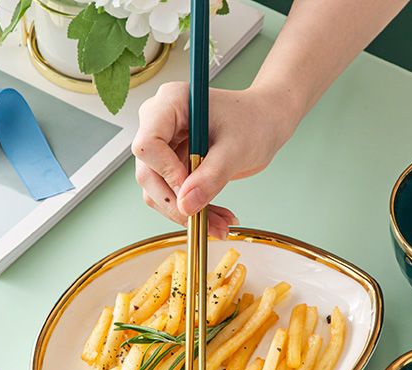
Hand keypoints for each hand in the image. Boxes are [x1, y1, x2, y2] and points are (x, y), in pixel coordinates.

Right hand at [132, 84, 298, 237]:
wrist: (264, 124)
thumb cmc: (253, 122)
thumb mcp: (236, 149)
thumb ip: (211, 176)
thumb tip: (186, 205)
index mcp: (171, 103)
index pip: (148, 144)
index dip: (166, 172)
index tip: (190, 190)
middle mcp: (160, 123)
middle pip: (148, 173)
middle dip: (177, 203)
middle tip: (207, 222)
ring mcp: (164, 146)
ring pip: (157, 191)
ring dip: (187, 214)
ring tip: (221, 224)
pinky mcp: (172, 165)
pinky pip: (173, 196)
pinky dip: (195, 211)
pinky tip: (219, 218)